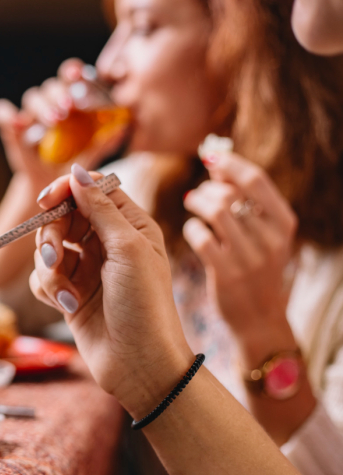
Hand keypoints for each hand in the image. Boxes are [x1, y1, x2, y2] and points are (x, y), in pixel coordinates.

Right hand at [0, 59, 119, 191]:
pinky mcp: (10, 127)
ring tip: (54, 122)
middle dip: (60, 94)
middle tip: (68, 109)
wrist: (47, 186)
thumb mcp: (89, 155)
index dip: (73, 71)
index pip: (71, 77)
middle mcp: (49, 102)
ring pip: (32, 97)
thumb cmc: (71, 164)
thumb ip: (103, 141)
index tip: (78, 75)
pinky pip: (2, 112)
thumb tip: (123, 127)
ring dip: (43, 106)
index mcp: (70, 101)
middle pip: (52, 86)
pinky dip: (6, 114)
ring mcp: (29, 114)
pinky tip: (16, 123)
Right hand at [29, 165, 192, 417]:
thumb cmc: (145, 306)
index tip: (46, 201)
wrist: (140, 366)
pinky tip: (67, 306)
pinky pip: (43, 278)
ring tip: (66, 291)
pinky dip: (49, 289)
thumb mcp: (128, 249)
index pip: (92, 190)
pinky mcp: (71, 294)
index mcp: (131, 226)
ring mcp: (87, 269)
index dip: (67, 190)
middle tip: (55, 256)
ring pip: (48, 248)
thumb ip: (100, 208)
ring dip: (50, 268)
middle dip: (52, 235)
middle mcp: (108, 243)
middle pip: (64, 217)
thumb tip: (77, 170)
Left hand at [182, 153, 298, 364]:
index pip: (256, 180)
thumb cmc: (256, 268)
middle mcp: (271, 239)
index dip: (230, 164)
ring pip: (215, 212)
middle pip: (231, 194)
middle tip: (198, 194)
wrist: (260, 318)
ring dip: (197, 203)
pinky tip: (193, 231)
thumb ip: (245, 201)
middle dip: (208, 188)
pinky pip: (201, 237)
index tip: (211, 156)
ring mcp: (250, 257)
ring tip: (191, 205)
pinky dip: (191, 229)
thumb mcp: (264, 235)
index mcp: (284, 224)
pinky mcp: (226, 273)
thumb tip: (218, 163)